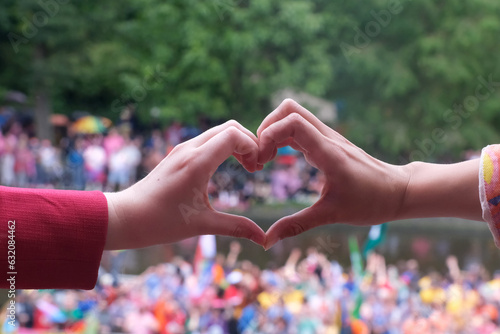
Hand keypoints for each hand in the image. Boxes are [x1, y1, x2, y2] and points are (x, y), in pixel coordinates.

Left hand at [104, 121, 265, 249]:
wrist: (126, 217)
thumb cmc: (161, 222)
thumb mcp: (202, 224)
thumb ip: (236, 227)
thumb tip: (263, 239)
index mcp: (197, 162)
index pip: (234, 135)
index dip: (253, 147)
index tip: (258, 169)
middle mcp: (189, 149)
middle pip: (229, 127)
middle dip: (249, 142)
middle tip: (256, 167)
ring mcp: (182, 149)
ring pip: (217, 132)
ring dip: (236, 144)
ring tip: (247, 168)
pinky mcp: (178, 154)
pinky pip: (207, 140)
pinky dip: (223, 147)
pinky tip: (227, 167)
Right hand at [257, 99, 409, 248]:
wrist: (398, 190)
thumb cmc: (370, 202)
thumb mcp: (331, 215)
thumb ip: (297, 226)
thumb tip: (267, 241)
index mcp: (328, 152)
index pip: (292, 122)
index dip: (269, 135)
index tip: (262, 161)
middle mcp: (327, 137)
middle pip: (289, 109)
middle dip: (267, 128)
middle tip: (260, 157)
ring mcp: (328, 137)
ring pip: (293, 115)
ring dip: (274, 131)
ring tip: (266, 159)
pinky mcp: (328, 141)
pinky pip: (300, 127)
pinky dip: (283, 136)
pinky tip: (279, 158)